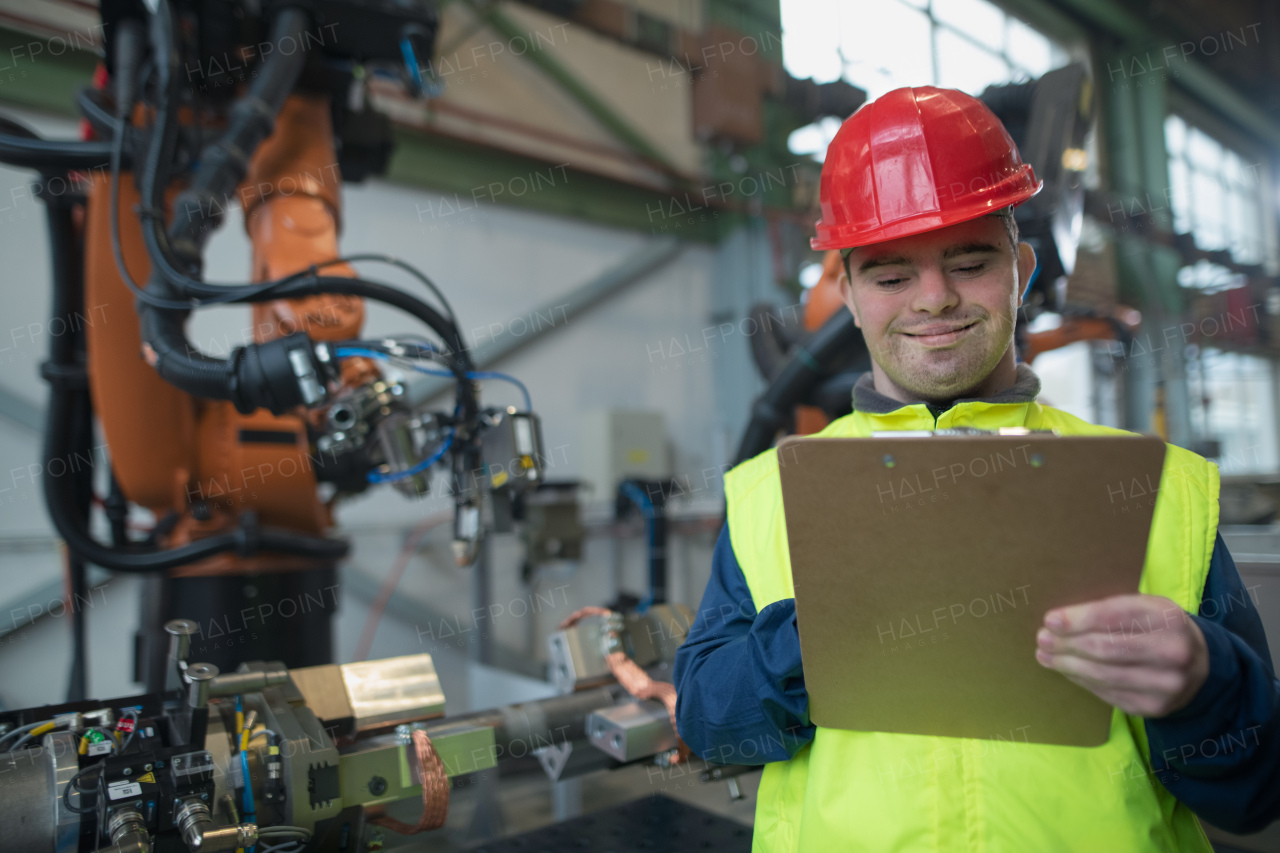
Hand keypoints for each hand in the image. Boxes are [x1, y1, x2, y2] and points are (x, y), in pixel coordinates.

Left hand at [1035, 594, 1208, 717]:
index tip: (1050, 620)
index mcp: (1168, 618)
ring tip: (1046, 655)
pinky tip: (1067, 670)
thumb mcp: (1147, 608)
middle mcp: (1171, 652)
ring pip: (1102, 675)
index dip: (1078, 619)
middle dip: (1066, 644)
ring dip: (1067, 664)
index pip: (1113, 617)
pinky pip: (1107, 693)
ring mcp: (1164, 684)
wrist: (1200, 667)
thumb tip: (1061, 619)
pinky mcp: (1153, 707)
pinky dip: (1081, 680)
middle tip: (1042, 639)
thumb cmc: (1159, 628)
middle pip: (1104, 649)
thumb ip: (1112, 609)